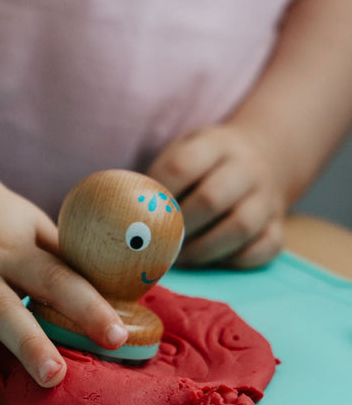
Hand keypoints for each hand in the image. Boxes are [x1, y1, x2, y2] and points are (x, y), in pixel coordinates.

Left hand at [148, 125, 285, 267]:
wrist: (262, 157)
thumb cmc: (206, 163)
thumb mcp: (184, 150)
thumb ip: (159, 176)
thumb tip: (124, 212)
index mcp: (216, 143)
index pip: (181, 165)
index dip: (157, 194)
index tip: (142, 213)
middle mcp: (247, 167)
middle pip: (211, 198)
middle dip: (178, 226)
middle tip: (159, 241)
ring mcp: (267, 198)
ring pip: (240, 226)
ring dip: (203, 248)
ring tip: (181, 257)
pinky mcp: (279, 225)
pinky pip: (265, 248)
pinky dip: (237, 260)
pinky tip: (214, 259)